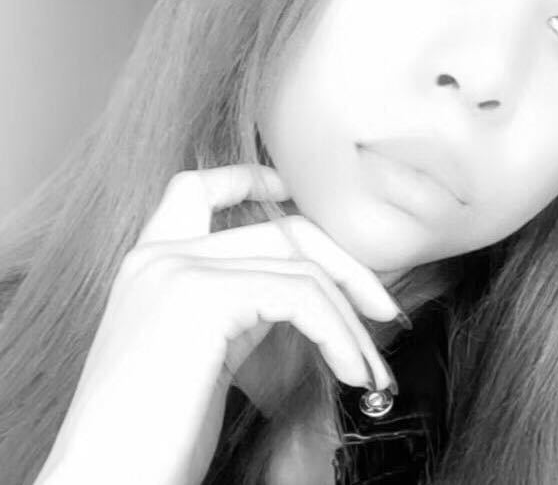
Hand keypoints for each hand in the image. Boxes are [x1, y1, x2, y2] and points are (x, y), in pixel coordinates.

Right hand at [34, 165, 404, 484]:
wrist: (103, 483)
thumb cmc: (153, 437)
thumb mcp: (201, 353)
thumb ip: (237, 310)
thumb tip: (302, 295)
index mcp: (152, 263)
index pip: (194, 190)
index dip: (247, 177)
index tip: (289, 189)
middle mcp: (161, 254)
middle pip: (280, 229)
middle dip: (343, 266)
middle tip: (381, 309)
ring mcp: (179, 269)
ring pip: (300, 265)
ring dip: (350, 318)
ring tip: (370, 368)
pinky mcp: (202, 297)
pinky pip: (301, 298)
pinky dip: (338, 335)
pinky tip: (351, 372)